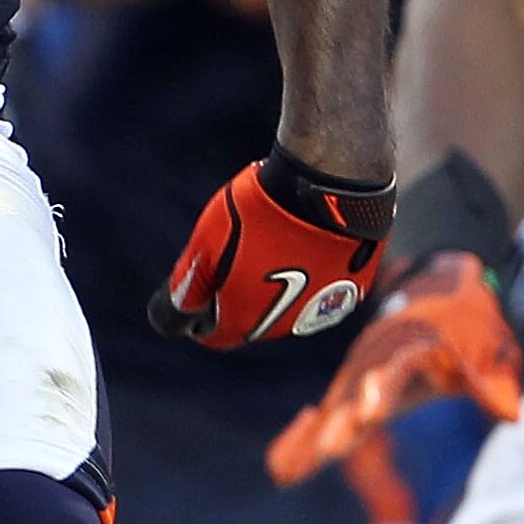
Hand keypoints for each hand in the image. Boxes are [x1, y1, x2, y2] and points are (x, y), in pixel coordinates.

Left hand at [152, 146, 390, 348]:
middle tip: (239, 249)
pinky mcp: (350, 292)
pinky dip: (311, 274)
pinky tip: (308, 239)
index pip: (211, 334)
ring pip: (288, 307)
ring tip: (275, 238)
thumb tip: (173, 314)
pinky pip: (322, 291)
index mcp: (241, 321)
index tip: (204, 280)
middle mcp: (281, 328)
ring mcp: (320, 311)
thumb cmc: (261, 212)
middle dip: (240, 292)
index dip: (201, 309)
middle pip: (251, 319)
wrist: (330, 189)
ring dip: (277, 285)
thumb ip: (188, 283)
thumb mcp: (207, 241)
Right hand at [266, 251, 523, 484]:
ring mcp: (362, 374)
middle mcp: (381, 360)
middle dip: (342, 421)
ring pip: (334, 409)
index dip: (384, 387)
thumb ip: (494, 381)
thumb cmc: (470, 321)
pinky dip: (304, 439)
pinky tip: (280, 469)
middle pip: (357, 392)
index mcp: (416, 347)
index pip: (399, 368)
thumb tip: (512, 415)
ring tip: (285, 470)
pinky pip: (326, 418)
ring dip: (313, 438)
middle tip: (327, 448)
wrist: (436, 285)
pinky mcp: (352, 390)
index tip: (369, 409)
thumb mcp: (492, 345)